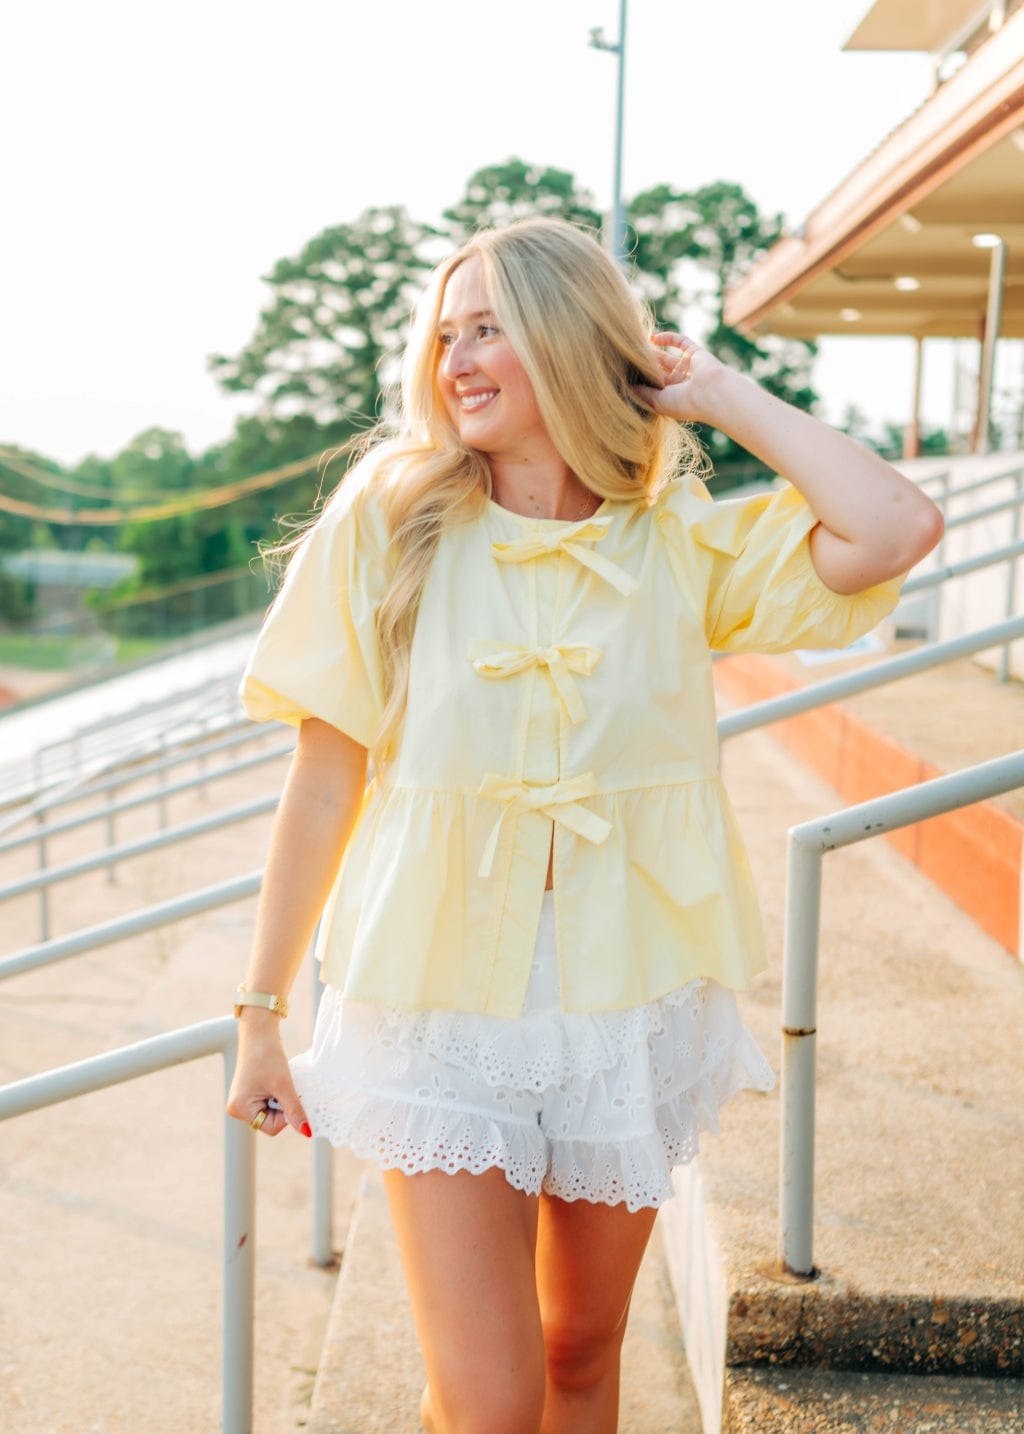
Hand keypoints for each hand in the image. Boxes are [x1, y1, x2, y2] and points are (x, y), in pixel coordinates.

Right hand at [226, 1018, 311, 1138]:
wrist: (259, 1032)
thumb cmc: (267, 1056)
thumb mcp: (284, 1085)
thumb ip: (294, 1111)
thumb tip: (307, 1133)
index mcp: (239, 1109)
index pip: (271, 1128)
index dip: (286, 1115)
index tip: (288, 1093)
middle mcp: (237, 1109)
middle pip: (270, 1122)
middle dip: (282, 1106)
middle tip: (283, 1085)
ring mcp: (242, 1102)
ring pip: (271, 1113)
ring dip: (281, 1100)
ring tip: (278, 1081)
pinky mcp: (249, 1094)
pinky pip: (268, 1103)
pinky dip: (277, 1095)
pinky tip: (276, 1081)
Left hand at [634, 333, 726, 423]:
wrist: (710, 393)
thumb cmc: (683, 403)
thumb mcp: (656, 401)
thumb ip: (642, 392)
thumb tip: (626, 386)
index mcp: (672, 397)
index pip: (653, 387)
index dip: (641, 380)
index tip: (624, 373)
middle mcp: (680, 383)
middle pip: (658, 371)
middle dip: (645, 365)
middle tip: (627, 358)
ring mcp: (688, 368)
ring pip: (666, 357)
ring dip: (652, 352)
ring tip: (635, 347)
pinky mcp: (695, 353)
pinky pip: (680, 341)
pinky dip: (667, 338)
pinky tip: (653, 338)